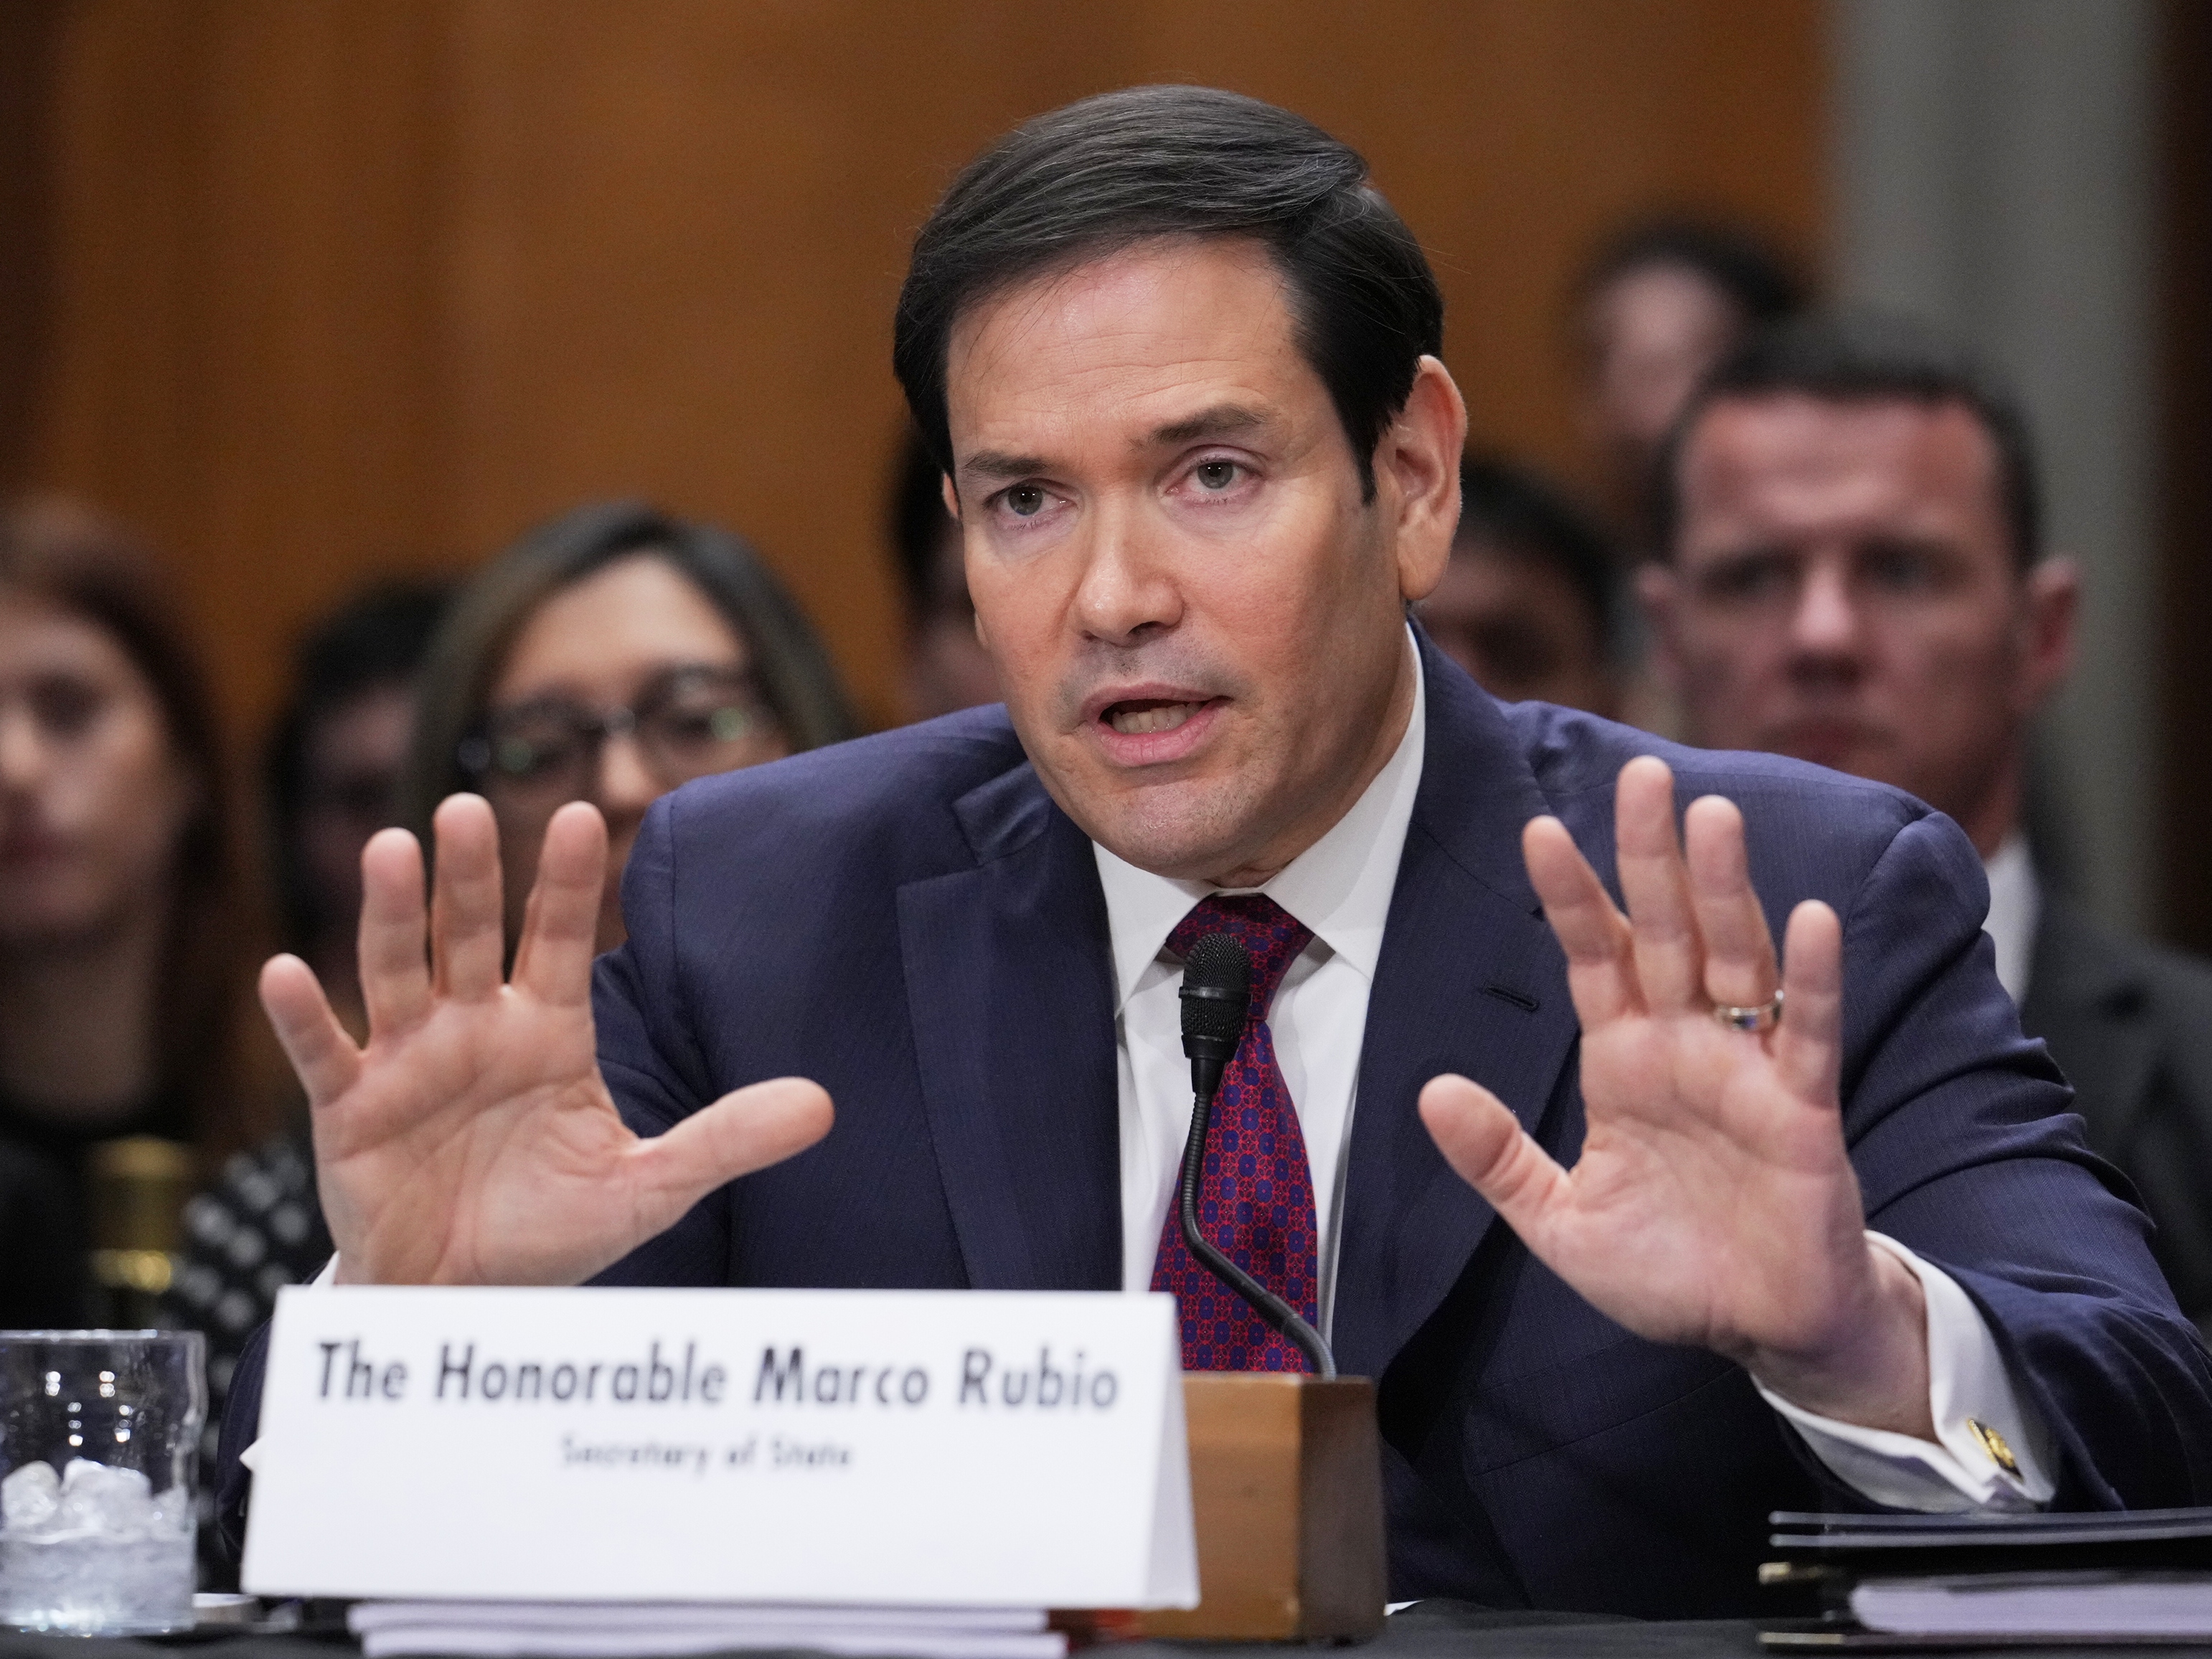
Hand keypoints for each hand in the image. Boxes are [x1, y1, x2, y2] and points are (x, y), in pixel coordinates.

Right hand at [257, 795, 832, 1285]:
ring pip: (398, 971)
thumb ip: (727, 1138)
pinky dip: (302, 1017)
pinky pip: (323, 1056)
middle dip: (472, 874)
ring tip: (390, 848)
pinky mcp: (351, 1111)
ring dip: (393, 912)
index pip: (562, 939)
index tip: (581, 812)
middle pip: (474, 933)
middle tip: (469, 805)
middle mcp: (476, 1027)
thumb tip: (823, 1104)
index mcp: (549, 1031)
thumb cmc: (552, 1228)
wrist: (470, 1297)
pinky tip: (283, 971)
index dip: (569, 881)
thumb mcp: (649, 1185)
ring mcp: (409, 1062)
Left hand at [1419, 757, 1931, 1437]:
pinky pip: (1808, 1033)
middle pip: (1662, 931)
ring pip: (1735, 958)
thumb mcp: (1559, 1221)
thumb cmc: (1668, 1269)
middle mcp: (1685, 1045)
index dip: (1568, 896)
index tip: (1535, 829)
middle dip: (1649, 855)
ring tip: (1713, 818)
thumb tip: (1430, 1093)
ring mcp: (1746, 1069)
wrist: (1759, 1333)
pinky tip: (1810, 919)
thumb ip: (1499, 1159)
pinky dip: (1810, 979)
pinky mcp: (1803, 1110)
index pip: (1591, 958)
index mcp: (1622, 1060)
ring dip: (1725, 890)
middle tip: (1640, 772)